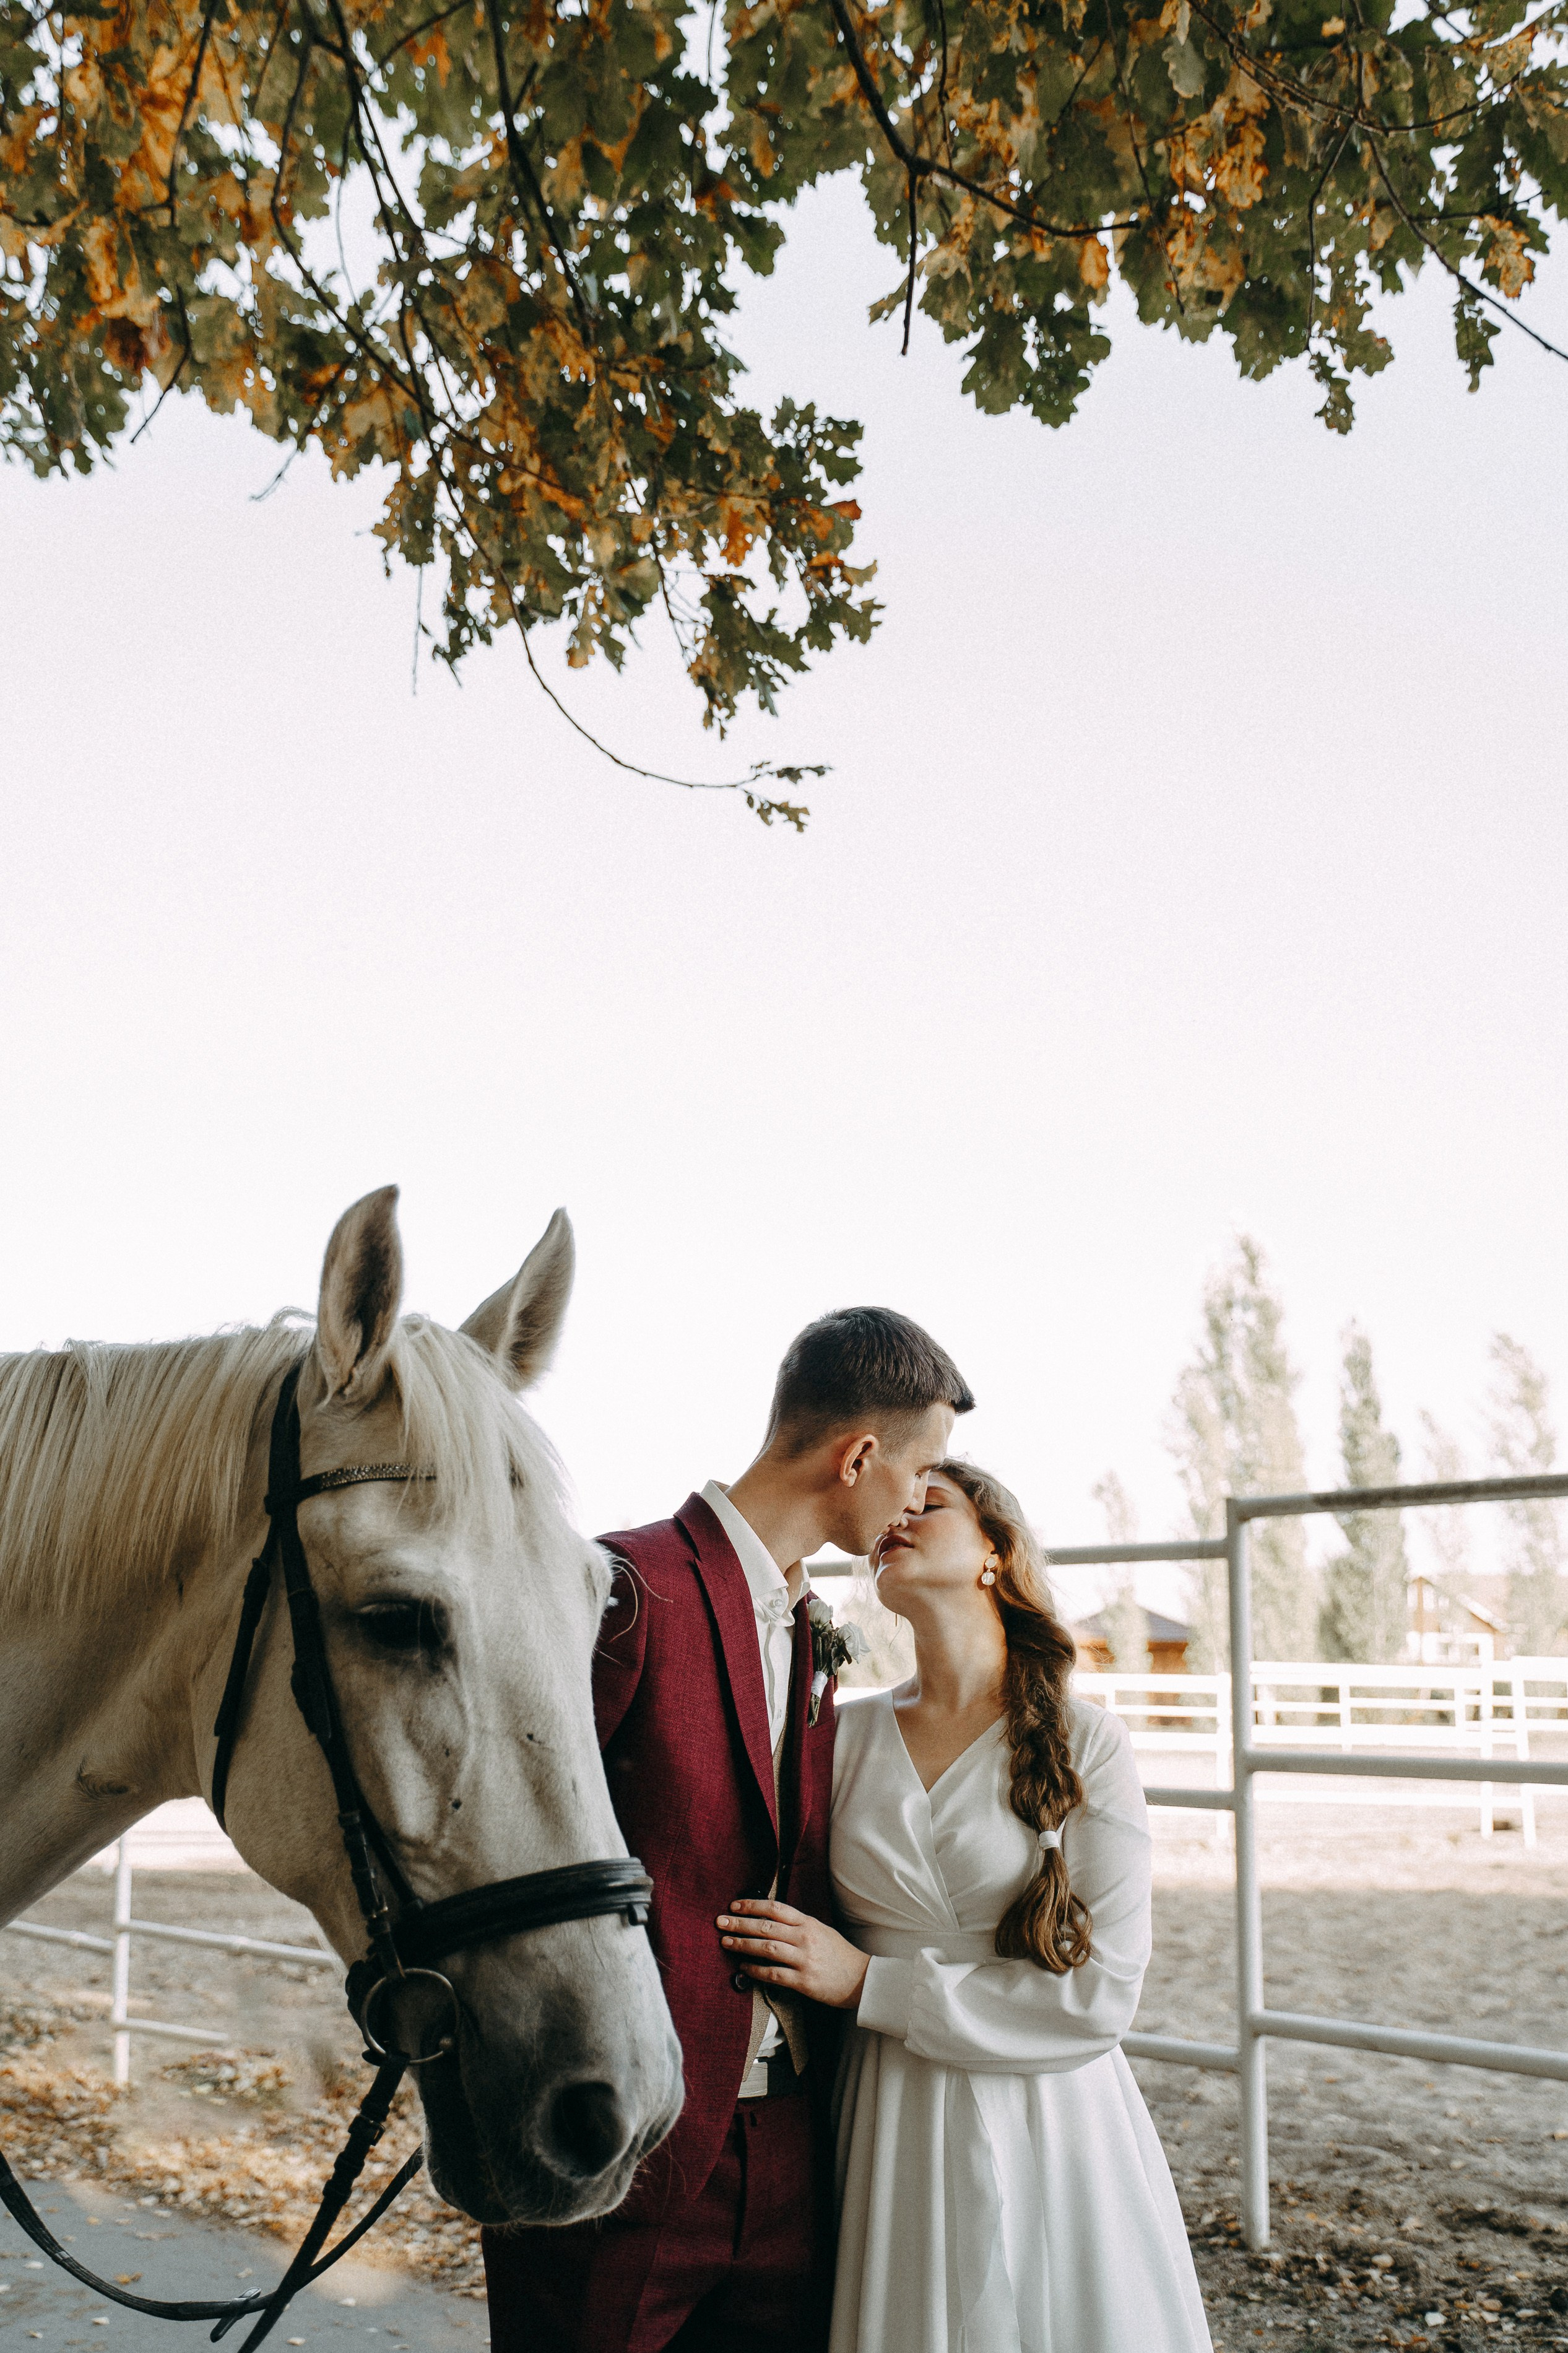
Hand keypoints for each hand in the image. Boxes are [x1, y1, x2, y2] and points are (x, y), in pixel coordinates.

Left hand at [717, 1899, 869, 2010]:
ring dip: (743, 1945)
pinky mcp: (804, 1981)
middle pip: (766, 1926)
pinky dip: (756, 1970)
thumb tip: (768, 1919)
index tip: (734, 1905)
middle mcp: (805, 1938)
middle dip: (740, 1923)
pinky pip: (774, 1974)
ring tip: (726, 1943)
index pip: (775, 1908)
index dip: (752, 1905)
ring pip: (767, 1948)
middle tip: (720, 1922)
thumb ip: (797, 1925)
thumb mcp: (820, 1931)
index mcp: (808, 1923)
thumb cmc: (839, 1955)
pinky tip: (744, 1968)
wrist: (862, 1979)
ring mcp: (804, 1959)